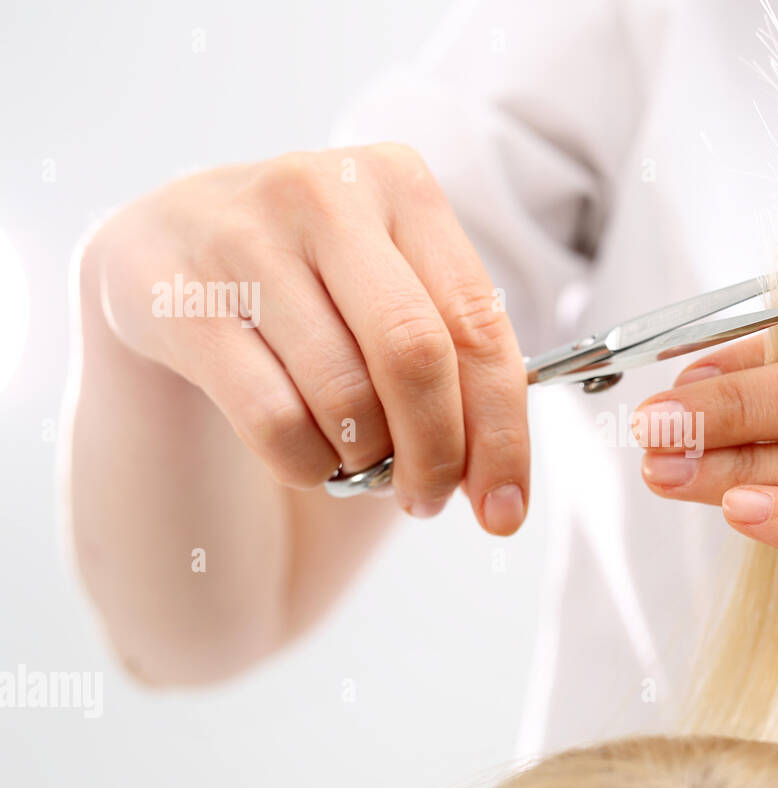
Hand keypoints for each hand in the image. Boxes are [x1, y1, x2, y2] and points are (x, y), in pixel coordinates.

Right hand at [85, 144, 527, 531]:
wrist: (168, 246)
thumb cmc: (314, 285)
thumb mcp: (392, 292)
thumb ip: (456, 364)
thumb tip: (500, 486)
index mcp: (401, 185)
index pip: (479, 324)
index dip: (503, 431)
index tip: (506, 510)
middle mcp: (323, 194)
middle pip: (414, 355)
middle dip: (435, 453)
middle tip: (428, 501)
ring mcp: (241, 236)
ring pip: (342, 395)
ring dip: (365, 460)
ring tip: (360, 464)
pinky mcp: (175, 294)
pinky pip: (271, 418)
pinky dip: (303, 464)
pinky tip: (306, 458)